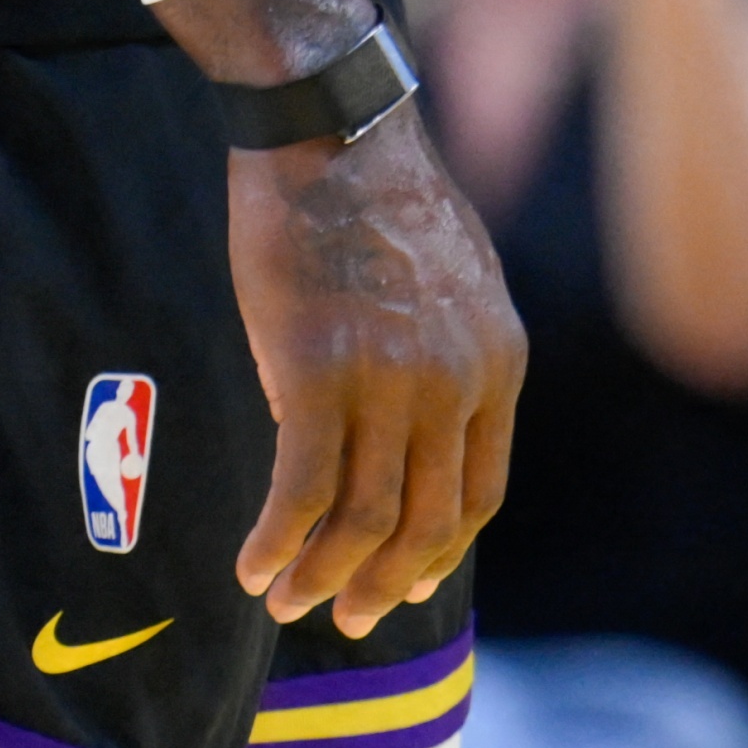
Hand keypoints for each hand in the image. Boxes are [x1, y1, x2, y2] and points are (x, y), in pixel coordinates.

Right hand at [227, 105, 523, 634]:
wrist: (331, 129)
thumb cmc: (377, 200)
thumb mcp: (452, 284)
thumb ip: (445, 362)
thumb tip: (402, 439)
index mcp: (497, 362)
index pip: (479, 494)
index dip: (438, 553)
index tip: (403, 583)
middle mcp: (454, 381)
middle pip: (425, 523)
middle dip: (381, 587)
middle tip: (342, 618)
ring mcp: (388, 380)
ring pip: (362, 520)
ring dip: (321, 577)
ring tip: (284, 600)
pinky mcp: (316, 372)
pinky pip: (301, 490)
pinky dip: (275, 541)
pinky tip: (250, 564)